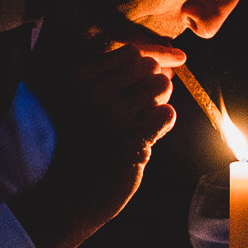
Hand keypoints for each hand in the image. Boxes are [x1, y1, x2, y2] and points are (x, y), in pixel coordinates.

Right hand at [10, 16, 185, 247]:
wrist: (70, 194)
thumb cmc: (84, 147)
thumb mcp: (89, 106)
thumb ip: (123, 81)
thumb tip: (168, 63)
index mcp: (78, 81)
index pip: (130, 52)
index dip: (158, 54)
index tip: (176, 58)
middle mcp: (93, 94)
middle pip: (148, 66)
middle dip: (157, 82)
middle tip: (146, 106)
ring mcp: (112, 116)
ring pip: (160, 86)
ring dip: (160, 102)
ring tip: (143, 121)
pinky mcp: (131, 139)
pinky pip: (166, 113)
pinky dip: (163, 124)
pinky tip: (147, 137)